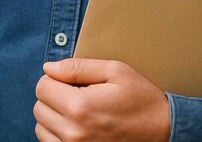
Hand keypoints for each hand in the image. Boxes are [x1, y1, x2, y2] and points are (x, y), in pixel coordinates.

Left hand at [34, 58, 170, 141]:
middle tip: (78, 96)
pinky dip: (58, 134)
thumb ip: (78, 67)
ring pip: (41, 128)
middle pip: (39, 107)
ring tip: (79, 113)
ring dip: (54, 117)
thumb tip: (48, 69)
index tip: (73, 82)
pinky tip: (78, 127)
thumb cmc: (140, 99)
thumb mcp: (115, 71)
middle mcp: (74, 133)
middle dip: (54, 97)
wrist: (162, 130)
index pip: (42, 87)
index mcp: (81, 107)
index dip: (55, 79)